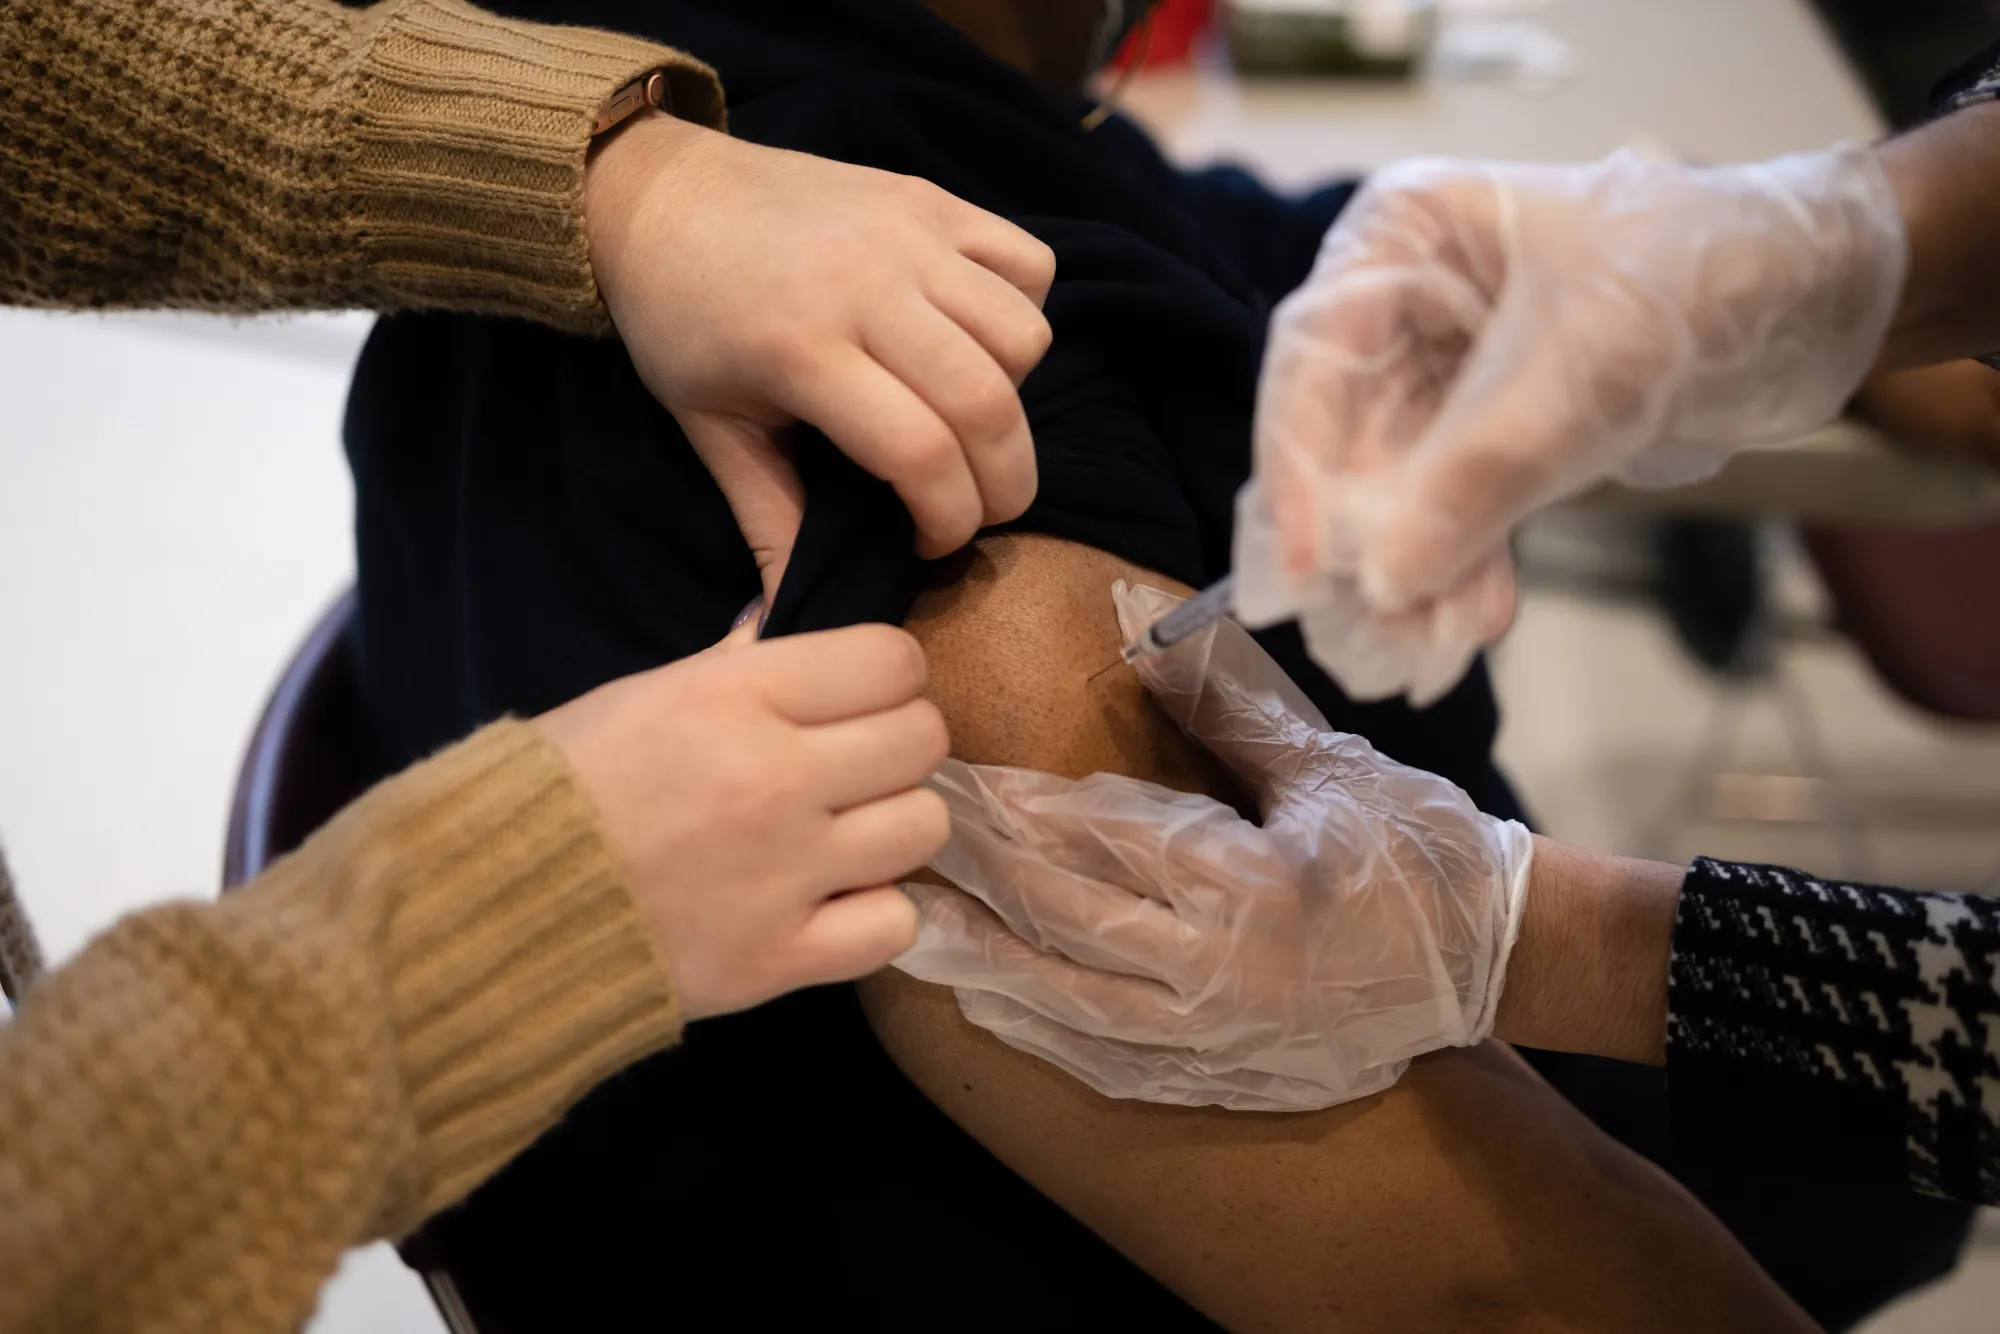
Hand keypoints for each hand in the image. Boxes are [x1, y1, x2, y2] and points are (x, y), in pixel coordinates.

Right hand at [536, 618, 948, 1020]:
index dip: (887, 676)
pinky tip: (830, 904)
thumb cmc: (563, 788)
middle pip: (923, 739)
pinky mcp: (781, 958)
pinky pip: (895, 925)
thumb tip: (784, 630)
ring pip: (923, 828)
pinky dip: (873, 917)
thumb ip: (734, 666)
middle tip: (855, 767)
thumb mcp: (644, 695)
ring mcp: (786, 873)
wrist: (490, 910)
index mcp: (737, 697)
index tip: (860, 697)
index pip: (892, 660)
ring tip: (843, 836)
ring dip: (893, 828)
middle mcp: (775, 778)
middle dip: (898, 745)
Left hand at [584, 113, 1056, 599]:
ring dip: (1015, 399)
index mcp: (800, 350)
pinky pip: (1029, 262)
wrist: (660, 196)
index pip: (921, 453)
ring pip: (1023, 336)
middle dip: (1005, 484)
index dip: (949, 520)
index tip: (928, 543)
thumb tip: (788, 621)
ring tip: (968, 421)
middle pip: (989, 404)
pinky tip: (974, 342)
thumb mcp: (710, 429)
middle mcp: (865, 285)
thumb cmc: (679, 322)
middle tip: (980, 510)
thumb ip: (766, 521)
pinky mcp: (930, 200)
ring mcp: (906, 233)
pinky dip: (1024, 313)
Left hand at [893, 582, 1532, 1110]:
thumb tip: (1144, 633)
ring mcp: (1222, 1040)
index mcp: (1253, 886)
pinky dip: (1037, 1029)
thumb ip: (1228, 705)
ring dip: (981, 960)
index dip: (1014, 804)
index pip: (1100, 836)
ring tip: (906, 920)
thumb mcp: (1329, 765)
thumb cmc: (1424, 847)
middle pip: (1063, 917)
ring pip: (1066, 1001)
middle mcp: (1225, 974)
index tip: (946, 771)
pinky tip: (988, 1001)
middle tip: (898, 832)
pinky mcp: (1225, 1077)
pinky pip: (1105, 1060)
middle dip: (975, 872)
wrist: (1501, 960)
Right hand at [1238, 144, 1905, 701]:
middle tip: (1361, 639)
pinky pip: (1457, 505)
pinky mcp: (1497, 422)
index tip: (1304, 571)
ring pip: (1399, 485)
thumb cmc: (1705, 277)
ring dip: (1414, 572)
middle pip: (1345, 437)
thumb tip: (1386, 579)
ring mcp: (1449, 364)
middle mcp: (1408, 296)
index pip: (1310, 361)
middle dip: (1362, 544)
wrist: (1825, 292)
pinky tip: (1473, 625)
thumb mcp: (1587, 373)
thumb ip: (1479, 477)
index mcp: (1403, 234)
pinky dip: (1463, 565)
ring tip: (1423, 654)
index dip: (1296, 472)